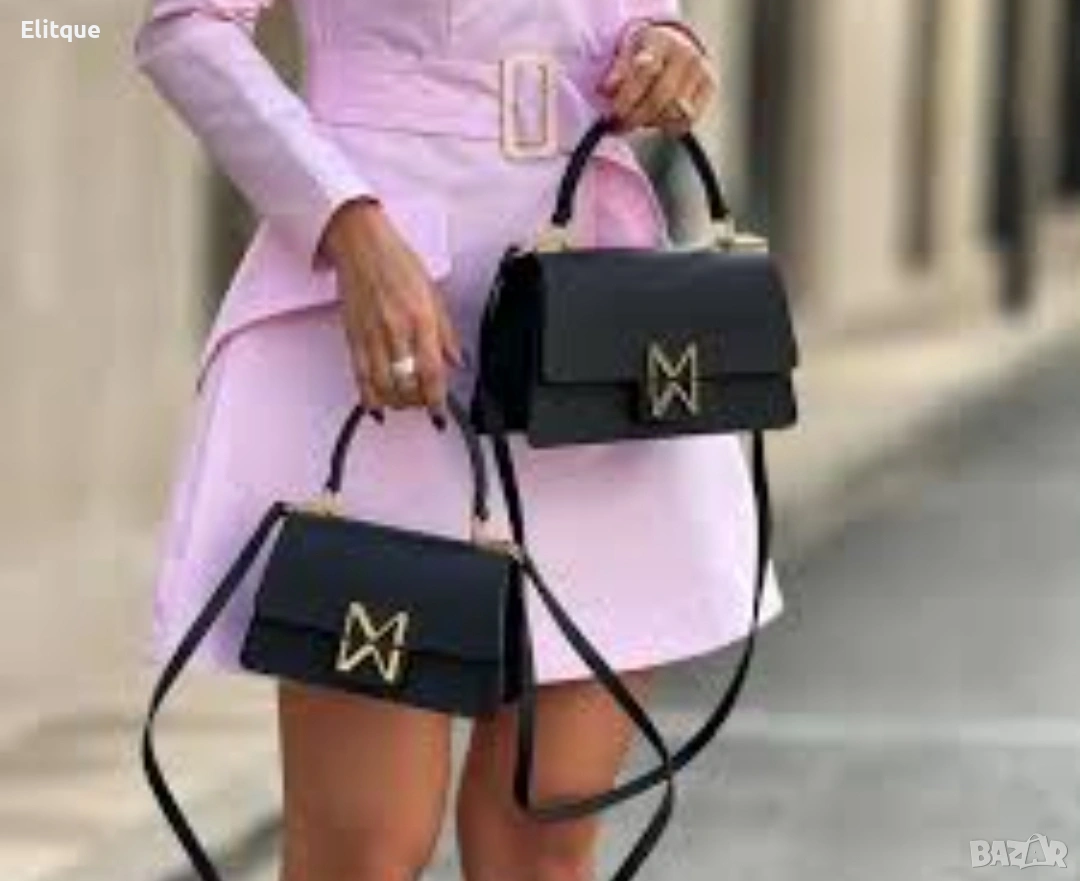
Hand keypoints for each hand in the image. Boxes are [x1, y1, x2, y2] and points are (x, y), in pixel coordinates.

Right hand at [320, 198, 462, 422]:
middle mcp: (396, 329)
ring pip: (383, 385)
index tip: (440, 415)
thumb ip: (446, 332)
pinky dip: (368, 397)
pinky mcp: (352, 336)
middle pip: (407, 383)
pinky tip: (377, 406)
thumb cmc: (396, 261)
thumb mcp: (433, 293)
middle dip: (416, 402)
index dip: (436, 400)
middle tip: (423, 404)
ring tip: (404, 403)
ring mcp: (372, 334)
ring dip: (395, 402)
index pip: (432, 371)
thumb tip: (457, 362)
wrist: (360, 243)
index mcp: (421, 318)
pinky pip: (360, 376)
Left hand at [598, 22, 715, 135]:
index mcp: (661, 42)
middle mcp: (685, 54)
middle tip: (620, 126)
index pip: (645, 70)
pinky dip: (670, 126)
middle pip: (660, 96)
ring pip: (674, 111)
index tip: (614, 113)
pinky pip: (690, 119)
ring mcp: (700, 70)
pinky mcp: (710, 86)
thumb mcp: (627, 53)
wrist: (676, 45)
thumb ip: (617, 71)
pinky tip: (658, 122)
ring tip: (639, 119)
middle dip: (636, 117)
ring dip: (652, 122)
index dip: (627, 97)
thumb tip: (606, 89)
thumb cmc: (646, 53)